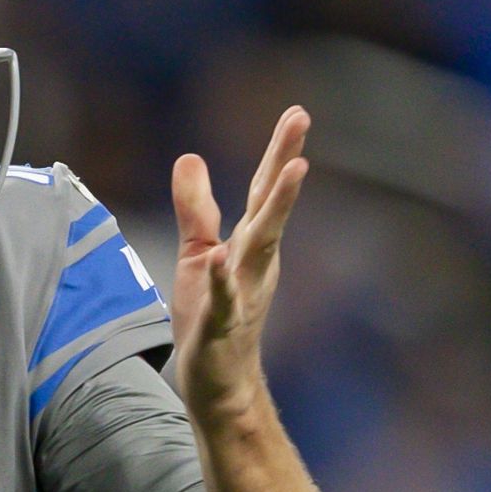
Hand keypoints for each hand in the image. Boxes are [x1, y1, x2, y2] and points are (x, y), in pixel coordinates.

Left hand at [170, 105, 309, 424]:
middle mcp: (254, 261)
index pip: (265, 191)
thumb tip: (190, 158)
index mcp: (250, 243)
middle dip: (284, 163)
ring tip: (290, 172)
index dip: (279, 152)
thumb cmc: (209, 313)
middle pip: (270, 206)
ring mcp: (241, 291)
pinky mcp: (220, 323)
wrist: (218, 379)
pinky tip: (221, 258)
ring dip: (276, 210)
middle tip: (300, 121)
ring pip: (259, 245)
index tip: (297, 112)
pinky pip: (224, 299)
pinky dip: (223, 279)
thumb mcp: (197, 252)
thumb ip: (196, 208)